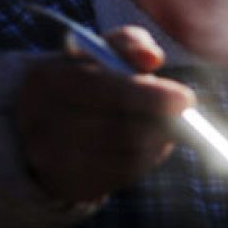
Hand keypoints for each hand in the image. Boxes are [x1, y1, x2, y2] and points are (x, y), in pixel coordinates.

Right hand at [14, 25, 195, 203]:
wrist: (44, 123)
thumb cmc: (86, 80)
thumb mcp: (101, 52)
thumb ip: (129, 44)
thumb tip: (153, 58)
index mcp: (46, 78)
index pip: (103, 89)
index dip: (150, 96)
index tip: (186, 98)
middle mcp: (41, 120)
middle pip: (116, 127)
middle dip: (159, 122)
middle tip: (184, 118)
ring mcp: (50, 157)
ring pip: (123, 154)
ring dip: (157, 142)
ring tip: (170, 129)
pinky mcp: (67, 184)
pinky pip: (120, 175)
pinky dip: (146, 160)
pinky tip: (155, 146)